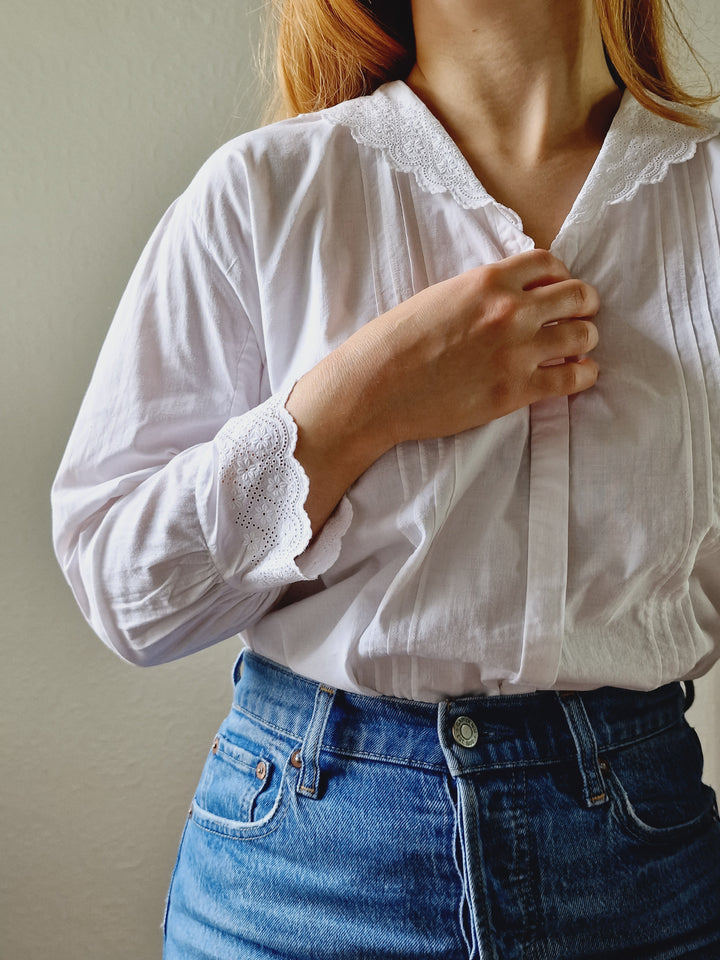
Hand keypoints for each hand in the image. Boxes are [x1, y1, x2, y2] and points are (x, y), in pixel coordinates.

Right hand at [361, 247, 598, 445]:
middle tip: (579, 314)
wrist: (375, 387)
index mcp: (488, 281)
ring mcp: (517, 352)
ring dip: (585, 339)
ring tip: (578, 347)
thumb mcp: (439, 297)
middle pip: (576, 295)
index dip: (560, 275)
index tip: (558, 288)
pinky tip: (579, 374)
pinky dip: (584, 375)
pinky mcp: (516, 391)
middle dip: (583, 304)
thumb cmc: (394, 342)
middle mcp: (510, 311)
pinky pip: (573, 379)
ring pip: (582, 335)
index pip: (549, 263)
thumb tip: (504, 299)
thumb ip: (479, 294)